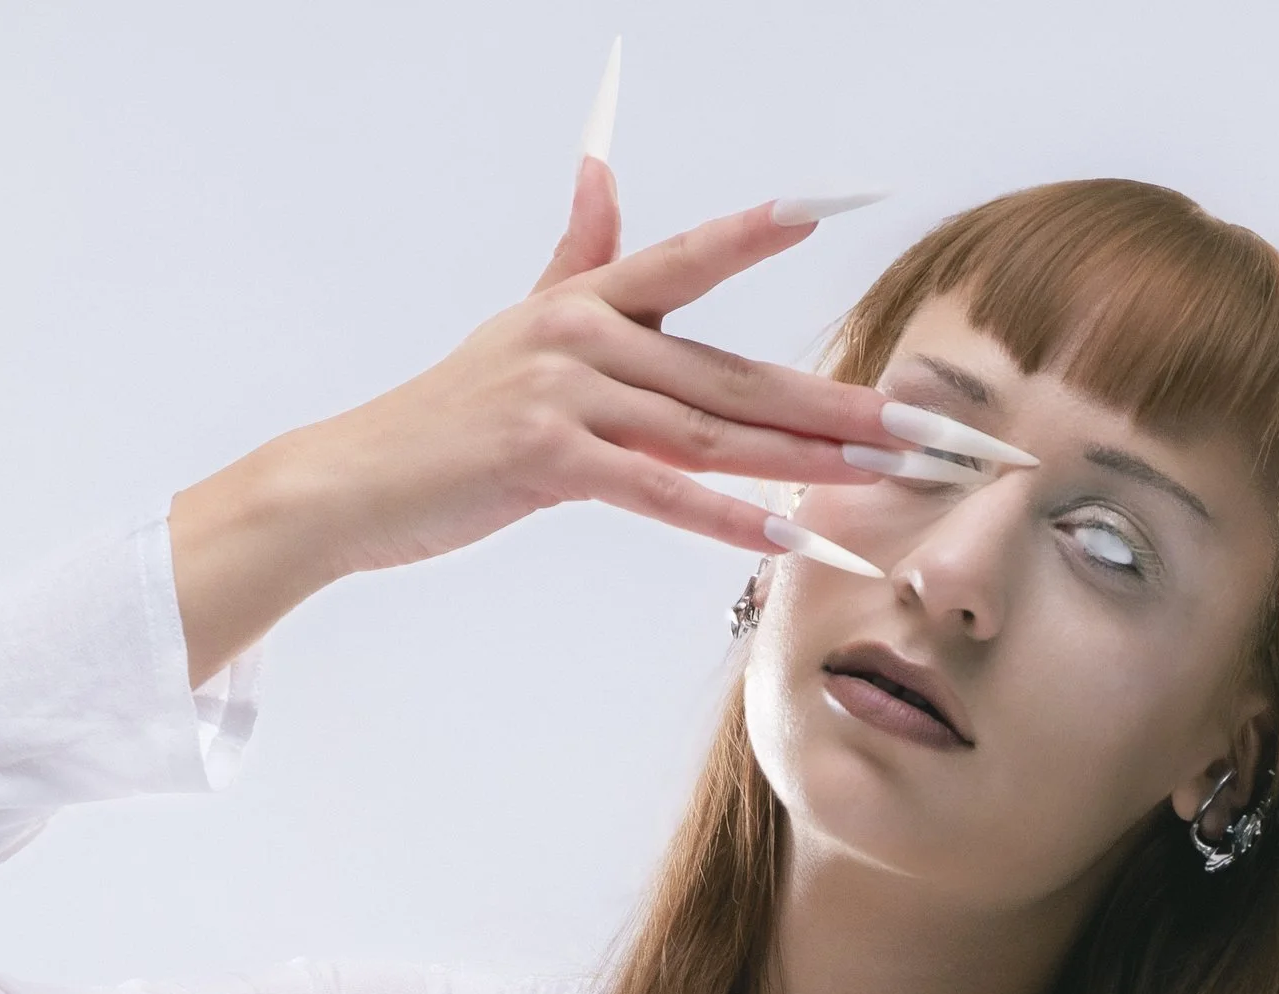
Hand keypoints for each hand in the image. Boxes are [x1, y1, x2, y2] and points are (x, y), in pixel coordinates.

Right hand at [168, 159, 899, 683]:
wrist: (356, 481)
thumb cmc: (447, 420)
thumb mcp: (518, 323)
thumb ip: (576, 254)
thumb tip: (601, 171)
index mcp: (587, 300)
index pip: (690, 256)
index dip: (757, 229)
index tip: (838, 207)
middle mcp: (585, 333)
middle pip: (735, 373)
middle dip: (837, 404)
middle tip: (923, 426)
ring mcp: (567, 393)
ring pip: (713, 434)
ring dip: (807, 463)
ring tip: (885, 478)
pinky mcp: (549, 458)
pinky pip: (659, 490)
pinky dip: (730, 518)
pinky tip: (790, 536)